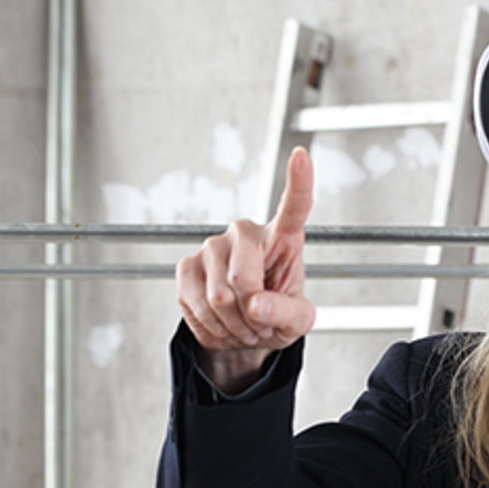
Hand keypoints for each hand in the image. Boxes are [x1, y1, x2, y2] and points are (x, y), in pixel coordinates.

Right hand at [176, 147, 315, 390]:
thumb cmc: (277, 314)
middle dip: (251, 314)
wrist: (246, 331)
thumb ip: (286, 312)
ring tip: (243, 322)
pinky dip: (212, 325)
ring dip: (233, 324)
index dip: (299, 181)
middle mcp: (245, 233)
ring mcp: (212, 246)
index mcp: (283, 237)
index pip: (294, 206)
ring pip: (218, 297)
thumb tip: (256, 304)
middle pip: (244, 280)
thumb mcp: (297, 320)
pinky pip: (196, 304)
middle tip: (260, 322)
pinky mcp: (187, 266)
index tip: (302, 155)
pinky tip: (222, 320)